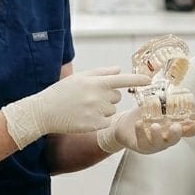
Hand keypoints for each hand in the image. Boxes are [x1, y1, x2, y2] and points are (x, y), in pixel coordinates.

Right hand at [1, 68, 151, 148]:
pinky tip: (85, 118)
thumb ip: (100, 73)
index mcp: (95, 82)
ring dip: (103, 110)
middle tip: (89, 98)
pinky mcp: (93, 125)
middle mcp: (97, 96)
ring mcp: (96, 111)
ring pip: (111, 110)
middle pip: (117, 97)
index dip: (137, 81)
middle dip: (107, 97)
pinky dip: (99, 121)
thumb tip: (118, 69)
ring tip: (84, 108)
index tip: (149, 81)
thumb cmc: (61, 92)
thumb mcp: (79, 77)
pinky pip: (106, 122)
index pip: (121, 80)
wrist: (44, 112)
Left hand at [96, 107, 194, 154]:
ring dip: (157, 134)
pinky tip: (139, 124)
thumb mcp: (156, 107)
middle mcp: (165, 138)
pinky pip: (142, 142)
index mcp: (171, 129)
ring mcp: (153, 144)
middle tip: (176, 126)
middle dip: (177, 134)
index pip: (187, 131)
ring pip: (159, 143)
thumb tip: (177, 88)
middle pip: (174, 139)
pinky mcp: (141, 146)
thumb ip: (166, 101)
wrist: (124, 124)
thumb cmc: (142, 116)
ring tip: (155, 125)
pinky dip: (141, 132)